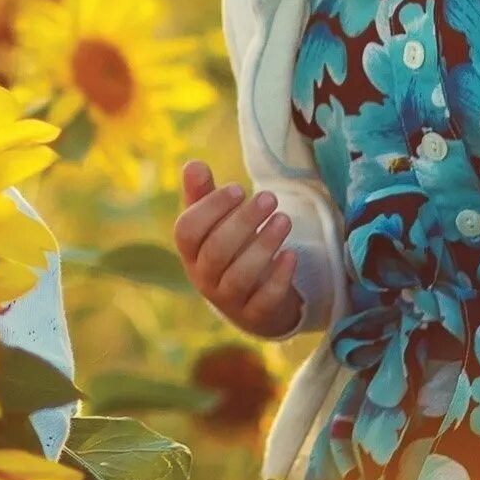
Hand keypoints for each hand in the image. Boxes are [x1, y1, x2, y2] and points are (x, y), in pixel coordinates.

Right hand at [173, 161, 306, 338]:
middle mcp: (204, 277)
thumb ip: (203, 195)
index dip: (211, 208)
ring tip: (284, 220)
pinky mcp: (255, 315)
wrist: (250, 303)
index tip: (239, 188)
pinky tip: (291, 254)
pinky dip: (279, 277)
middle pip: (216, 252)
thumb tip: (193, 164)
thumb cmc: (229, 250)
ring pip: (239, 276)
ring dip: (263, 245)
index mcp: (190, 252)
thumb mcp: (214, 223)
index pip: (188, 231)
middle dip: (244, 222)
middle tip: (270, 198)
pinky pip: (265, 300)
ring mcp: (228, 300)